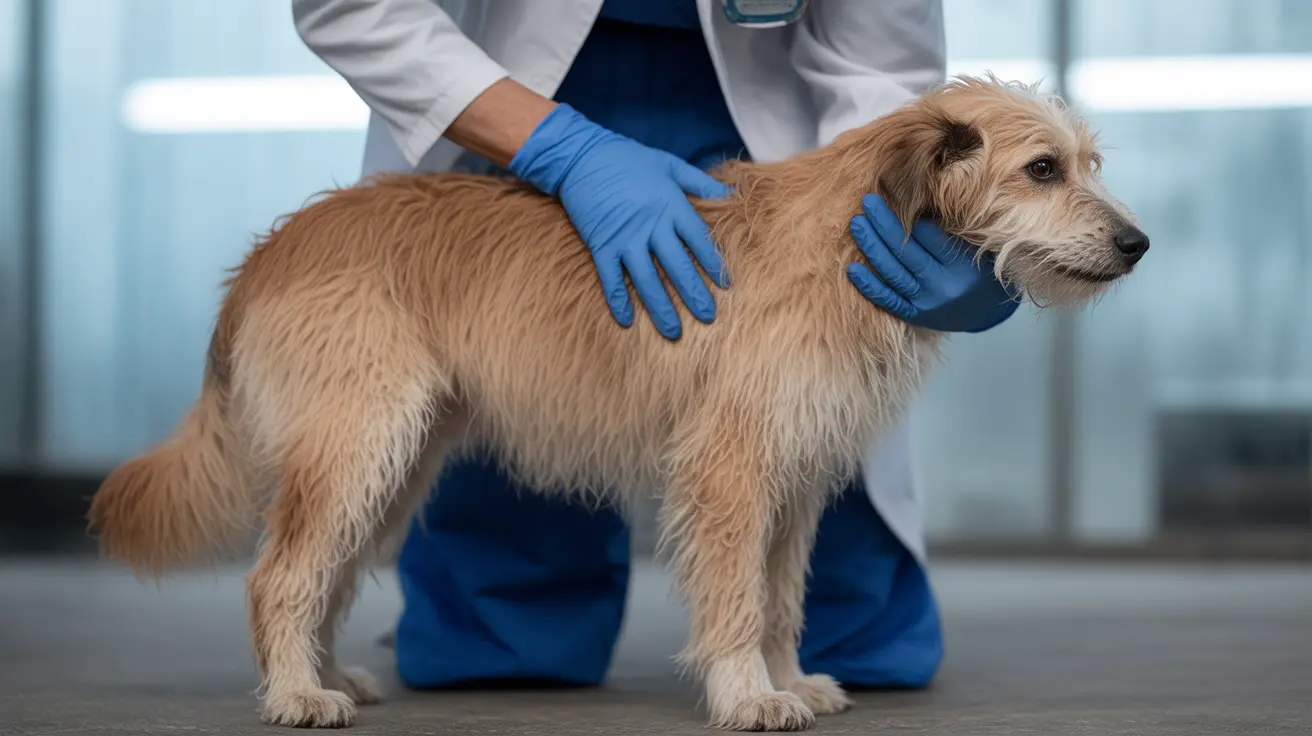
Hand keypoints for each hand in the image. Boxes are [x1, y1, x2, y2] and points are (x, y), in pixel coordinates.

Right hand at [509, 103, 731, 339]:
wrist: (582, 157)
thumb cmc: (629, 158)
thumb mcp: (670, 164)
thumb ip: (700, 182)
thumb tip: (732, 191)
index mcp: (672, 206)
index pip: (700, 241)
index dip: (714, 264)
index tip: (726, 285)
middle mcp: (652, 227)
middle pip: (678, 268)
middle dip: (694, 295)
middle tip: (707, 318)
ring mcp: (625, 238)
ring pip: (647, 280)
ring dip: (661, 308)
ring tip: (673, 332)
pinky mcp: (601, 245)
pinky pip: (611, 278)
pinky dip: (618, 300)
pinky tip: (626, 321)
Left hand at [846, 194, 1020, 332]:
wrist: (988, 312)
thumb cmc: (980, 271)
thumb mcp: (976, 248)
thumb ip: (950, 230)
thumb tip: (917, 202)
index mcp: (960, 265)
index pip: (928, 236)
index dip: (908, 215)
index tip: (892, 195)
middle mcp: (942, 286)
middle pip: (906, 251)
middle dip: (884, 225)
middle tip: (868, 202)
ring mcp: (926, 303)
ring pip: (893, 274)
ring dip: (871, 247)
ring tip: (857, 224)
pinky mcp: (915, 316)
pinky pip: (888, 301)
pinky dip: (869, 286)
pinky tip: (852, 269)